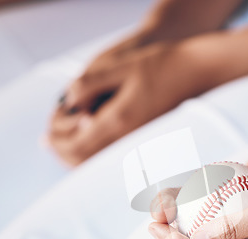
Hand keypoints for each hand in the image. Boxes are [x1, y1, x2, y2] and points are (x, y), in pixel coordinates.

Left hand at [47, 38, 209, 165]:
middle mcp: (132, 139)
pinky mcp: (151, 143)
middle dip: (66, 154)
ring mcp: (143, 144)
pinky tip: (100, 141)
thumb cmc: (165, 65)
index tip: (46, 136)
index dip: (57, 144)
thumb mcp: (122, 66)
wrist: (201, 73)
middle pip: (88, 162)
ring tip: (72, 144)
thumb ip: (91, 84)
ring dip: (83, 157)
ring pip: (104, 164)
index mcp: (121, 120)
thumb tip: (70, 103)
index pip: (77, 147)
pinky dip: (102, 155)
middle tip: (53, 142)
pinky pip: (120, 159)